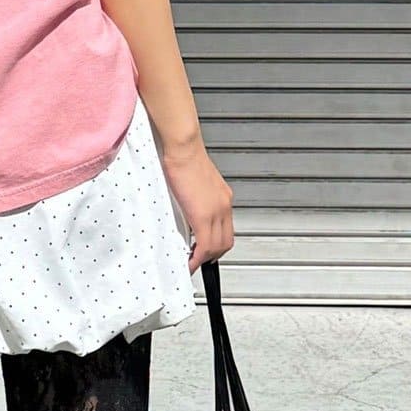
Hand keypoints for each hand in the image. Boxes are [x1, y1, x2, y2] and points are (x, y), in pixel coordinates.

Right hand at [161, 140, 233, 271]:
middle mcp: (224, 206)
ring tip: (192, 262)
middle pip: (225, 242)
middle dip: (212, 256)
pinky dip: (198, 258)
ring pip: (217, 246)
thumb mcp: (195, 182)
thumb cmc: (185, 158)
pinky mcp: (203, 215)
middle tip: (199, 261)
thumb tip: (189, 210)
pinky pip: (205, 245)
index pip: (226, 230)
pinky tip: (190, 261)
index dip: (217, 245)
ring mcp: (216, 211)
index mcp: (223, 198)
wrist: (184, 148)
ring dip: (205, 259)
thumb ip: (197, 198)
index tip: (205, 251)